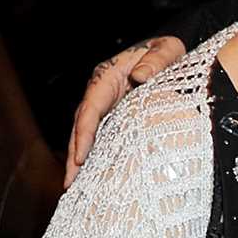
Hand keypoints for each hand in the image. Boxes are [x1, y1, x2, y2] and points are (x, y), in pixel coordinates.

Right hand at [64, 35, 185, 187]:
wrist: (168, 54)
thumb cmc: (165, 51)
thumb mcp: (166, 50)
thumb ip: (156, 61)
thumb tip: (140, 77)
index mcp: (106, 76)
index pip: (90, 108)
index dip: (84, 133)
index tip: (81, 156)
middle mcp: (99, 93)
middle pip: (80, 125)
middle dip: (73, 154)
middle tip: (69, 183)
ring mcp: (104, 106)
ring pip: (86, 134)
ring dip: (79, 159)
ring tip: (74, 187)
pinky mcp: (112, 116)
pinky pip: (101, 137)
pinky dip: (95, 155)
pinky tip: (94, 177)